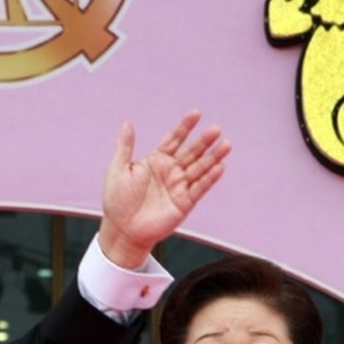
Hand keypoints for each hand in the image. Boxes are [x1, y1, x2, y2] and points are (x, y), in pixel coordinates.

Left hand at [98, 111, 229, 268]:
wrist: (121, 229)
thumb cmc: (117, 200)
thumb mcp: (118, 169)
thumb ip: (125, 146)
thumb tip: (127, 123)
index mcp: (156, 161)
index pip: (173, 139)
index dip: (184, 127)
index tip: (196, 113)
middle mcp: (170, 171)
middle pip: (190, 152)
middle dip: (203, 141)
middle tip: (216, 129)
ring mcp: (178, 187)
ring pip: (199, 168)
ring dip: (213, 157)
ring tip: (226, 144)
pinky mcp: (184, 203)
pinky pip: (199, 188)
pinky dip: (209, 179)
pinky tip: (220, 167)